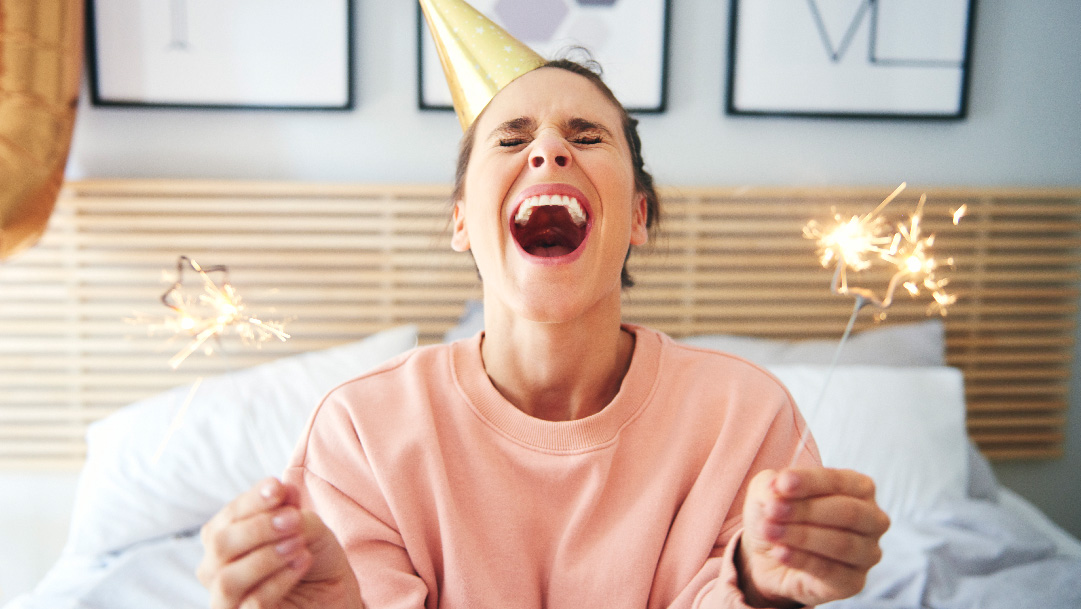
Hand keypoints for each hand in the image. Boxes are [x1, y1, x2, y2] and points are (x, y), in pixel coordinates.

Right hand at [198, 477, 362, 608]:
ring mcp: (226, 599)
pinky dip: (278, 581)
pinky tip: (302, 561)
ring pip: (228, 579)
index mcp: (225, 537)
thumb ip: (291, 510)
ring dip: (265, 556)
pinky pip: (252, 604)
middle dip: (258, 527)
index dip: (252, 500)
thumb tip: (283, 489)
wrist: (331, 593)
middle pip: (220, 544)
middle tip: (293, 519)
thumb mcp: (308, 527)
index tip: (278, 488)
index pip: (228, 515)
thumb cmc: (311, 556)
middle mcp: (216, 568)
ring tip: (299, 543)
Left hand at [737, 468, 889, 607]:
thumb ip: (776, 485)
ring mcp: (867, 553)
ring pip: (842, 543)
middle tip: (773, 510)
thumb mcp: (770, 490)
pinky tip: (780, 552)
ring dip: (802, 536)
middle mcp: (872, 519)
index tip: (781, 485)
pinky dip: (803, 560)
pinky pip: (832, 571)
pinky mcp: (854, 582)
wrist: (767, 557)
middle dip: (807, 510)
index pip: (839, 482)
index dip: (809, 482)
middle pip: (848, 512)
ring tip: (770, 531)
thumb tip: (779, 486)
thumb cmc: (779, 514)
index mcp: (859, 487)